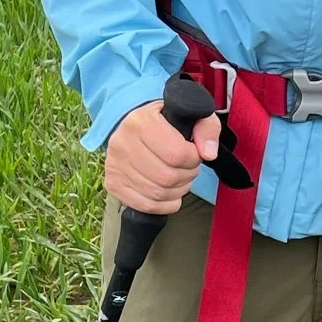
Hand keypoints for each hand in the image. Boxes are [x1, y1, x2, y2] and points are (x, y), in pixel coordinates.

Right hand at [105, 96, 221, 212]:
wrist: (136, 128)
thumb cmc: (166, 123)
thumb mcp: (190, 115)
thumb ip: (206, 128)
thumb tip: (208, 153)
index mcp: (141, 121)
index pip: (177, 154)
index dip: (194, 159)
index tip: (194, 154)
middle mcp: (122, 142)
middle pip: (167, 177)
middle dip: (187, 176)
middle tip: (189, 168)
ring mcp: (115, 165)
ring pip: (158, 193)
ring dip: (178, 191)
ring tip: (180, 178)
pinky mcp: (113, 183)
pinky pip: (146, 205)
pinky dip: (165, 205)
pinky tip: (170, 193)